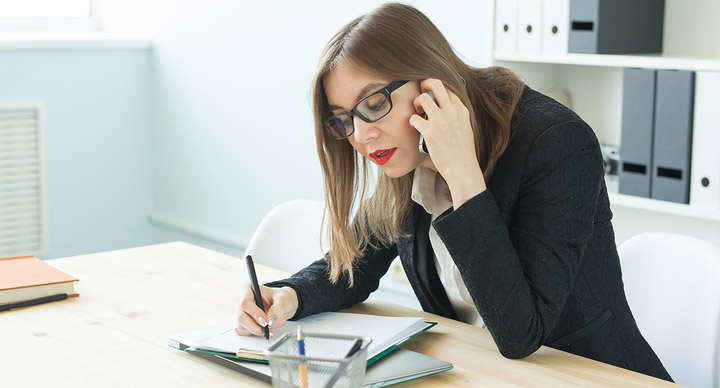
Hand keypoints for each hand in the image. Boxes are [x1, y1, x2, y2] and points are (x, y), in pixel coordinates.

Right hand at [234, 284, 297, 335]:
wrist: (282, 306)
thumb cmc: (281, 298)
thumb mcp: (284, 300)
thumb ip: (278, 308)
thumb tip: (270, 320)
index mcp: (248, 289)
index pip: (245, 302)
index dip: (255, 313)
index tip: (266, 321)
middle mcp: (240, 300)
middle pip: (240, 316)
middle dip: (255, 326)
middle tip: (267, 328)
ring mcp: (238, 312)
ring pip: (240, 326)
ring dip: (254, 330)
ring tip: (267, 328)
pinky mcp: (239, 322)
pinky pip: (241, 331)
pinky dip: (251, 333)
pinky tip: (261, 329)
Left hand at [409, 78, 486, 208]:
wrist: (463, 169)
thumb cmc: (462, 153)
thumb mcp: (465, 128)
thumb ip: (457, 116)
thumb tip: (446, 109)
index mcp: (461, 110)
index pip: (448, 88)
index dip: (436, 89)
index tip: (430, 95)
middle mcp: (452, 112)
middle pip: (436, 84)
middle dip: (424, 84)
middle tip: (420, 94)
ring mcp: (441, 121)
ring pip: (423, 97)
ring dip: (416, 102)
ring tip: (417, 112)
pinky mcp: (430, 132)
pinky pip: (414, 117)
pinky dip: (412, 121)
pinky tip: (416, 128)